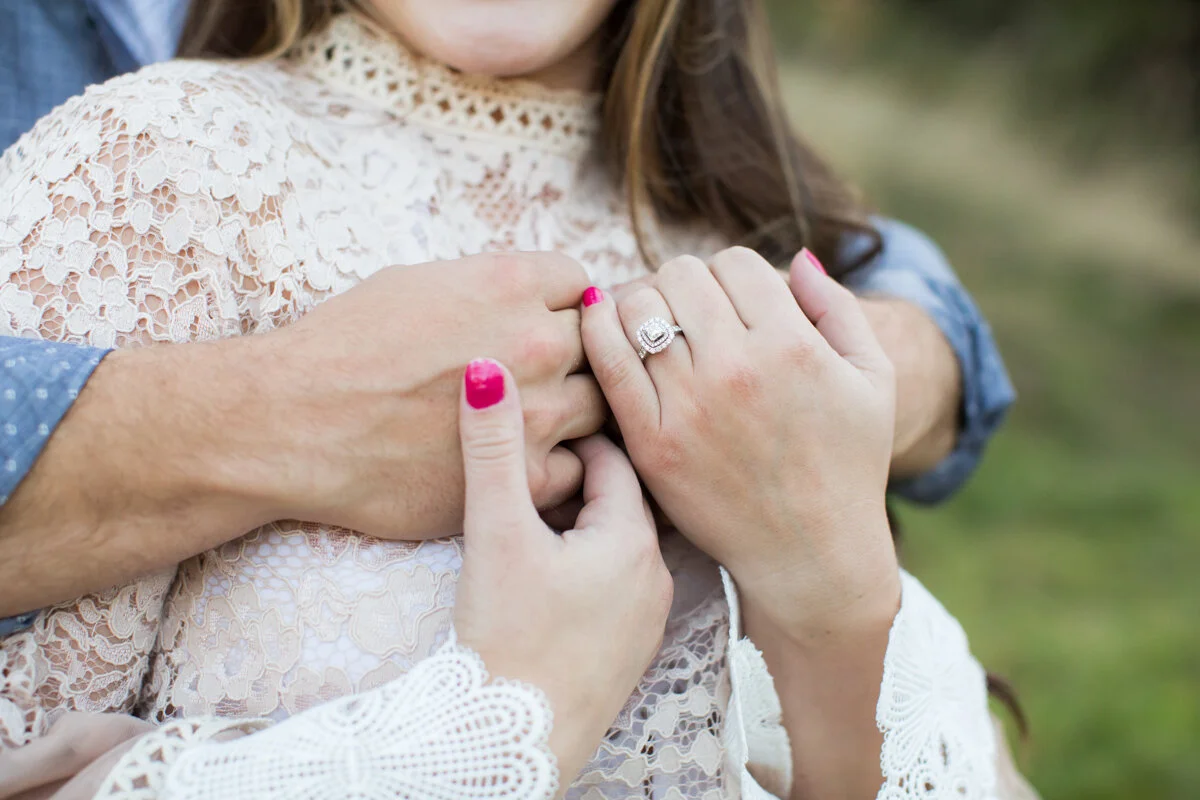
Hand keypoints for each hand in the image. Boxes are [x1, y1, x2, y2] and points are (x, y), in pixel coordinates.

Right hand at [256, 252, 605, 538]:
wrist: (293, 422)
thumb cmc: (341, 346)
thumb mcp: (417, 283)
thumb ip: (490, 288)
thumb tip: (526, 295)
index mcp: (511, 283)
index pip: (582, 285)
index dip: (563, 307)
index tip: (544, 325)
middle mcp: (537, 341)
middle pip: (598, 344)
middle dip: (575, 357)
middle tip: (545, 376)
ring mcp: (539, 412)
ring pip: (600, 405)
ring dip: (575, 410)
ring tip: (539, 420)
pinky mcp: (525, 476)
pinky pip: (581, 466)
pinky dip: (561, 464)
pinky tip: (527, 462)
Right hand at [451, 359, 672, 785]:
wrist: (509, 743)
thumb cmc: (508, 640)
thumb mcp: (495, 532)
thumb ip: (493, 448)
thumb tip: (488, 371)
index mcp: (634, 541)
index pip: (614, 459)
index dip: (569, 437)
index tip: (535, 429)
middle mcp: (655, 577)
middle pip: (618, 500)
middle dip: (574, 479)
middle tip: (528, 468)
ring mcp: (645, 619)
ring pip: (615, 543)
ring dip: (579, 523)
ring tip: (530, 517)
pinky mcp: (626, 651)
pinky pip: (612, 584)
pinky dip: (583, 564)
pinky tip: (545, 575)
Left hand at [581, 247, 899, 633]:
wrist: (810, 555)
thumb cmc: (848, 465)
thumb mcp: (873, 380)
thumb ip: (838, 308)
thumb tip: (796, 256)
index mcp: (794, 345)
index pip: (735, 262)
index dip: (731, 274)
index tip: (730, 302)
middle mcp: (738, 369)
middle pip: (680, 275)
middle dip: (684, 284)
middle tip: (688, 313)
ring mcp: (690, 407)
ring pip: (637, 306)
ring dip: (641, 303)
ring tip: (652, 325)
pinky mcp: (651, 443)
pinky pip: (607, 359)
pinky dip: (598, 328)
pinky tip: (603, 324)